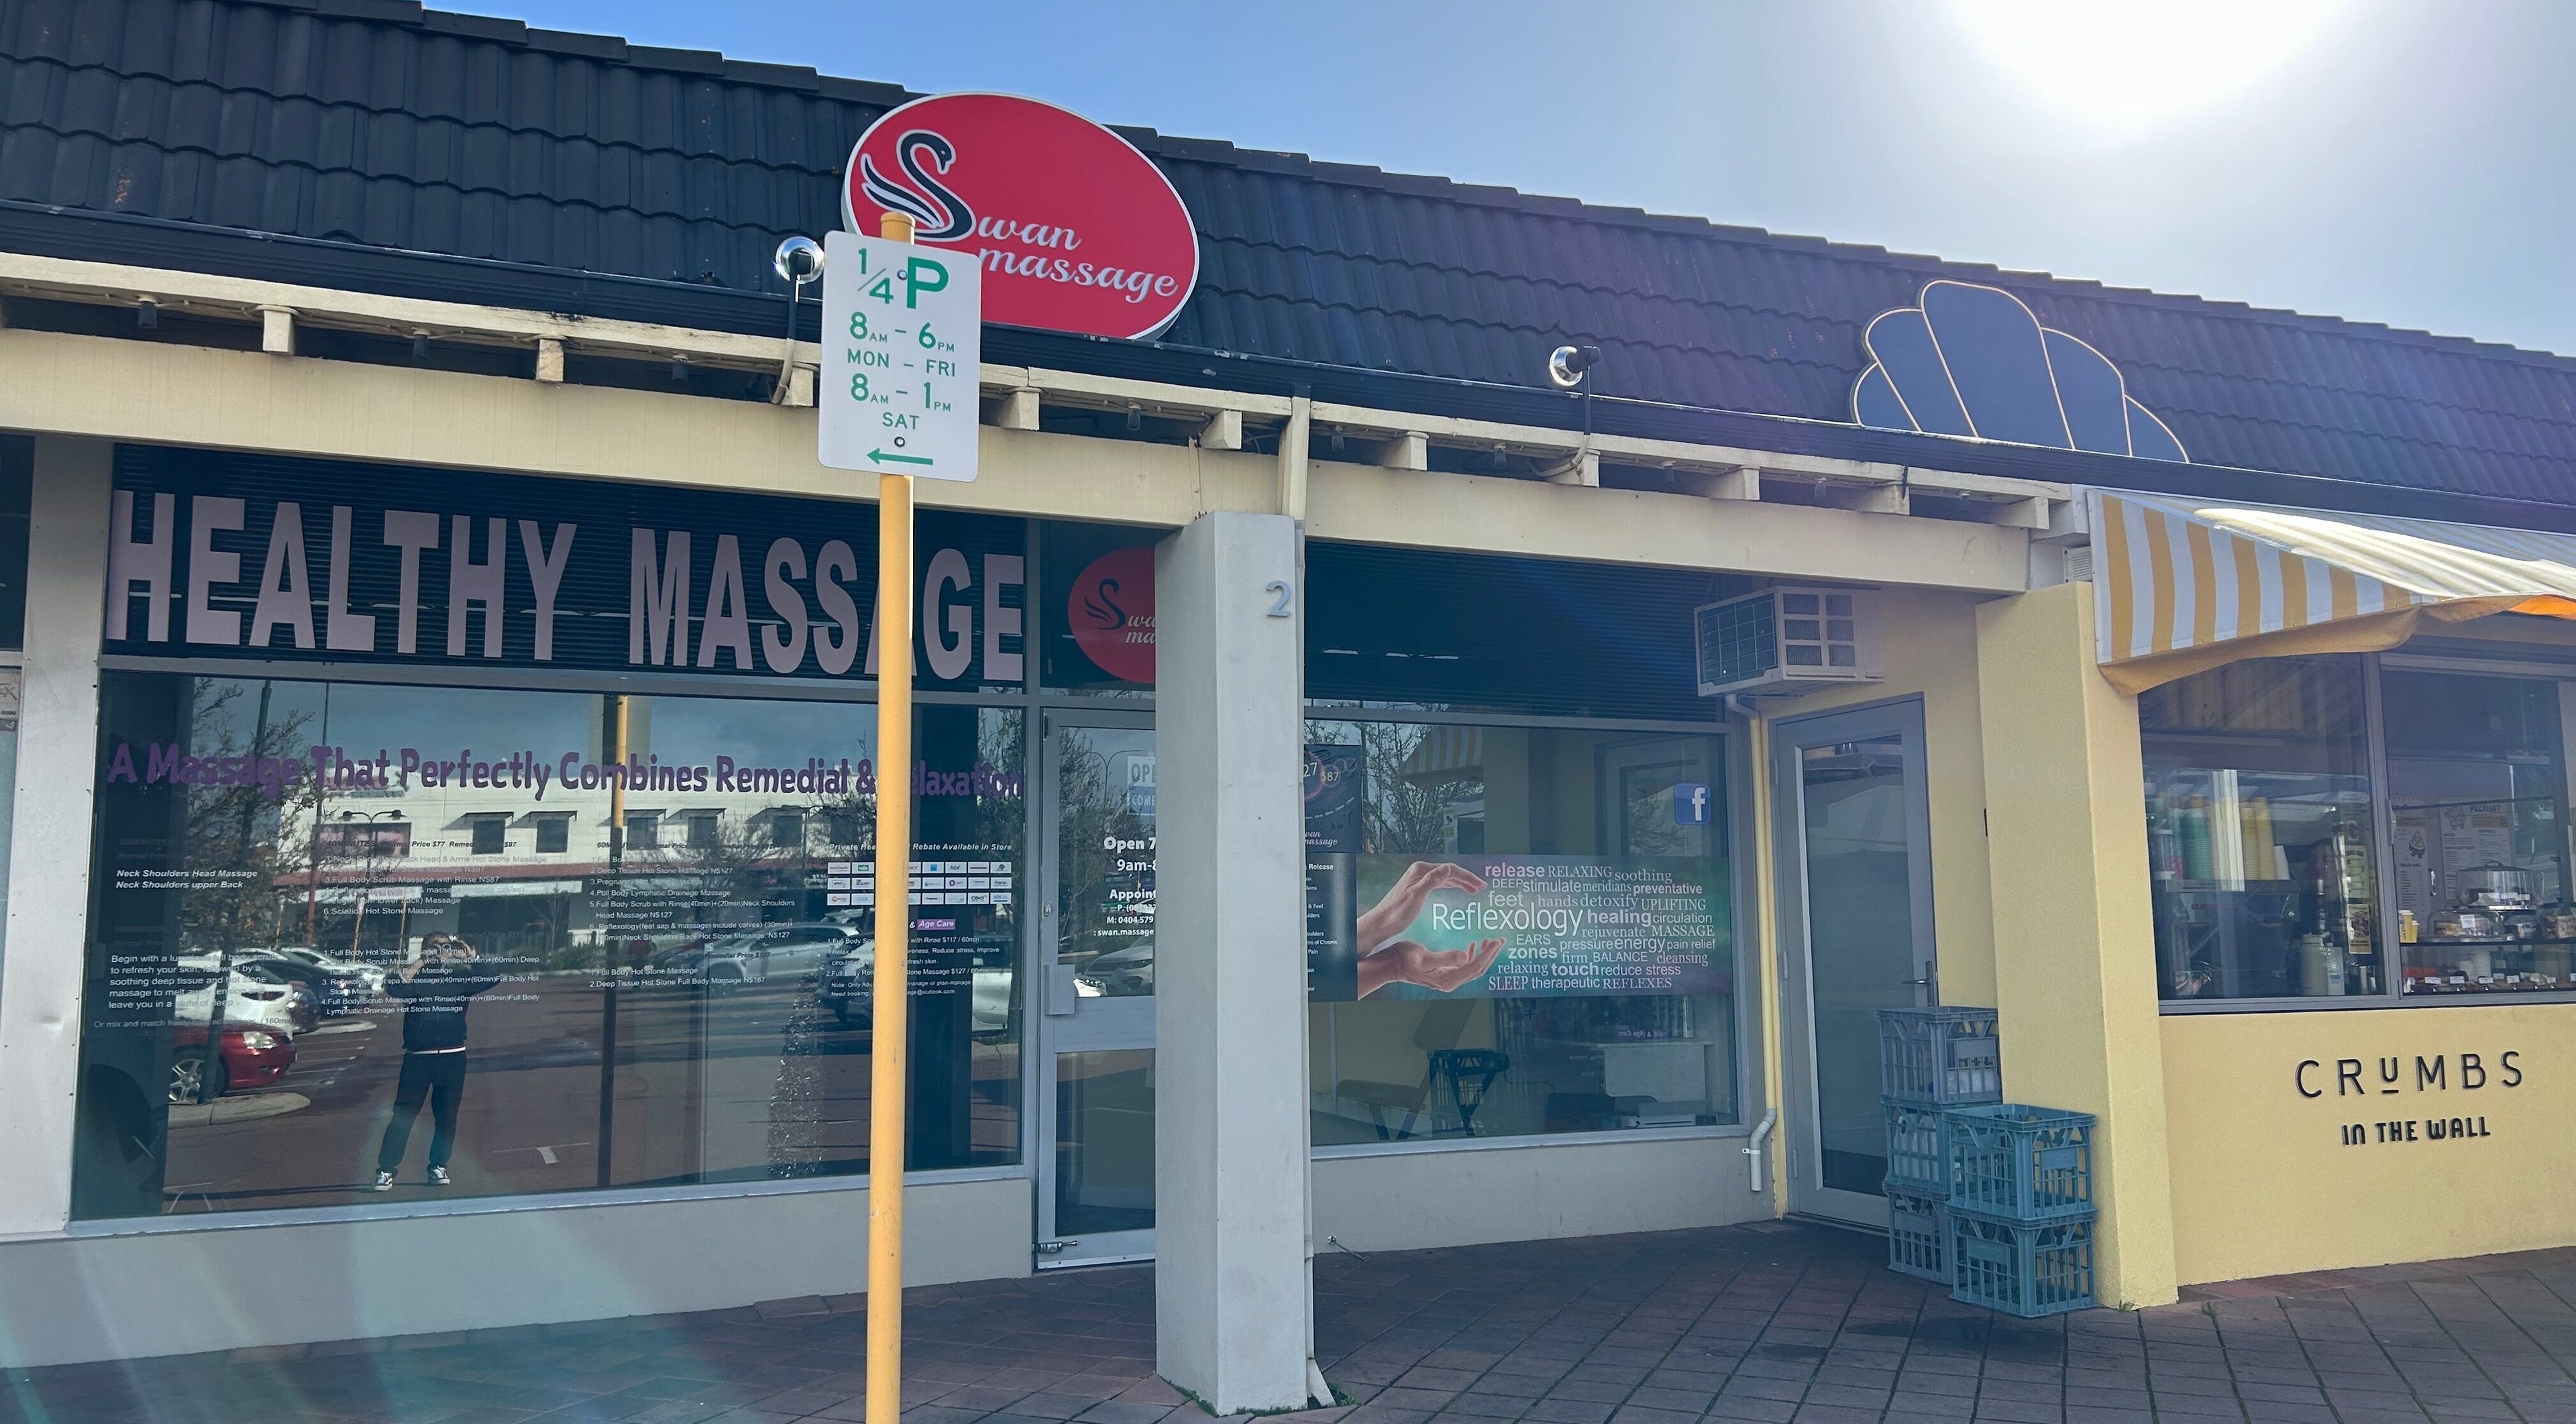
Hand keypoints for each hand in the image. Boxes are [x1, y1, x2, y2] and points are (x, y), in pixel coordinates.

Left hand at [1356, 860, 1488, 948]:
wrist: (1381, 923)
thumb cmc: (1397, 913)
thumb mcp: (1416, 897)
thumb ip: (1432, 881)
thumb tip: (1448, 867)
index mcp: (1421, 870)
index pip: (1450, 869)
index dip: (1468, 877)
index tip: (1481, 885)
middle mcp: (1420, 871)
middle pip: (1449, 872)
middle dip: (1467, 878)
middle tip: (1482, 887)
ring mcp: (1419, 879)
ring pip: (1445, 877)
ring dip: (1460, 882)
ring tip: (1474, 890)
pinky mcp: (1418, 887)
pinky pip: (1439, 883)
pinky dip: (1451, 886)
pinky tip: (1457, 890)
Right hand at [1357, 938, 1503, 997]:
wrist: (1391, 965)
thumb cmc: (1404, 959)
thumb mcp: (1423, 956)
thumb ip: (1445, 957)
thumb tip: (1466, 955)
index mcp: (1448, 979)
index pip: (1474, 966)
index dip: (1488, 953)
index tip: (1497, 941)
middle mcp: (1450, 982)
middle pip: (1477, 969)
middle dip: (1491, 954)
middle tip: (1501, 940)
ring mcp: (1448, 978)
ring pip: (1473, 967)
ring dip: (1484, 955)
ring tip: (1492, 941)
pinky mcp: (1444, 973)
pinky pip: (1465, 966)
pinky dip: (1473, 955)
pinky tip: (1474, 945)